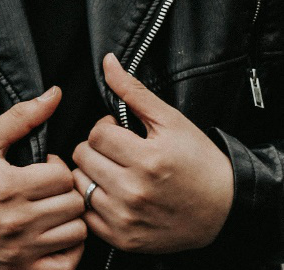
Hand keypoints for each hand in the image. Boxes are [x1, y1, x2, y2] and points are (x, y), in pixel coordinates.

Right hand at [0, 86, 86, 269]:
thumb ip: (21, 117)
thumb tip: (54, 94)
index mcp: (10, 186)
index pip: (63, 175)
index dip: (55, 165)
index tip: (41, 167)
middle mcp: (18, 222)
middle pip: (74, 203)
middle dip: (64, 189)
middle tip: (47, 187)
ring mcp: (19, 252)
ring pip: (76, 233)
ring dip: (69, 218)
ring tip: (51, 209)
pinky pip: (65, 267)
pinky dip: (67, 251)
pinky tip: (53, 236)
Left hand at [72, 53, 233, 253]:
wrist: (221, 209)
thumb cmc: (197, 161)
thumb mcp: (171, 121)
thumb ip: (133, 91)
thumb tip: (107, 62)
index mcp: (148, 159)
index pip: (96, 134)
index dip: (105, 128)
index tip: (119, 132)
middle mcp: (134, 191)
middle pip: (82, 157)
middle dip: (95, 148)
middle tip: (116, 150)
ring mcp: (126, 218)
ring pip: (78, 183)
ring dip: (89, 172)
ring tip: (111, 169)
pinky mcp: (122, 238)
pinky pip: (84, 213)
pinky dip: (91, 200)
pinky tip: (110, 192)